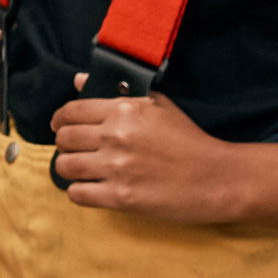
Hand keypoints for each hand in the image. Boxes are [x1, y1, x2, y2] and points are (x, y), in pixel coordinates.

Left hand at [48, 94, 257, 222]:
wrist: (216, 177)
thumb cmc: (188, 140)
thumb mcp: (158, 105)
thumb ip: (118, 92)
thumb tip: (79, 80)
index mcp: (124, 110)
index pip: (71, 111)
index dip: (60, 120)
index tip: (61, 126)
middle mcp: (116, 136)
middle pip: (64, 139)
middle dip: (65, 144)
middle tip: (76, 149)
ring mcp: (116, 167)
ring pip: (65, 166)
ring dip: (70, 168)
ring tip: (84, 170)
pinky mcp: (120, 197)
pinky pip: (77, 194)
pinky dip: (80, 192)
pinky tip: (93, 188)